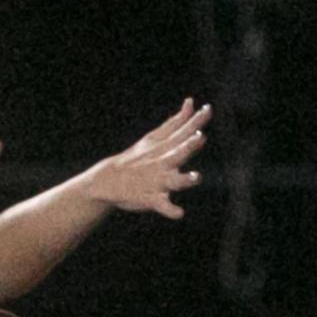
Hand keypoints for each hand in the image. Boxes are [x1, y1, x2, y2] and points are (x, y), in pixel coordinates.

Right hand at [89, 98, 210, 218]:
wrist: (109, 180)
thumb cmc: (138, 158)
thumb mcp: (155, 138)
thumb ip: (176, 122)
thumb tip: (190, 103)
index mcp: (164, 148)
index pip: (182, 132)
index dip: (195, 122)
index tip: (208, 109)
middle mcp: (162, 162)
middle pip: (178, 153)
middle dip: (189, 146)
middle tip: (200, 136)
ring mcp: (157, 180)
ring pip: (173, 180)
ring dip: (184, 179)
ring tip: (196, 177)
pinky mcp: (151, 198)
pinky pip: (162, 205)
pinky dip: (170, 210)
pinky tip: (179, 213)